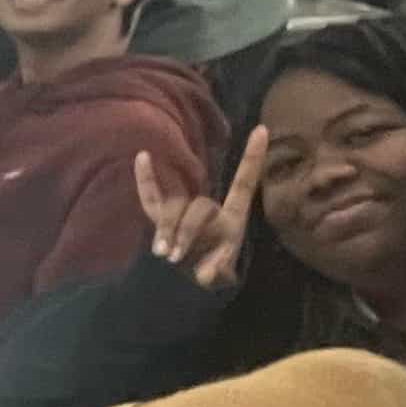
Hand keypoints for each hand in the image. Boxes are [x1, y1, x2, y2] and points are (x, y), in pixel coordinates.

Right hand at [135, 125, 268, 291]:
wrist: (192, 277)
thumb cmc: (214, 272)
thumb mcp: (221, 277)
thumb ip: (218, 274)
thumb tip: (207, 272)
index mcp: (232, 216)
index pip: (244, 182)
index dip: (253, 158)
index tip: (262, 129)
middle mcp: (209, 207)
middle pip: (199, 206)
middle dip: (187, 231)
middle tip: (176, 257)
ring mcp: (185, 209)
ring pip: (174, 207)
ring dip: (168, 228)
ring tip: (162, 253)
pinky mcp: (162, 215)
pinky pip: (151, 196)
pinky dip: (146, 178)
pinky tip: (142, 157)